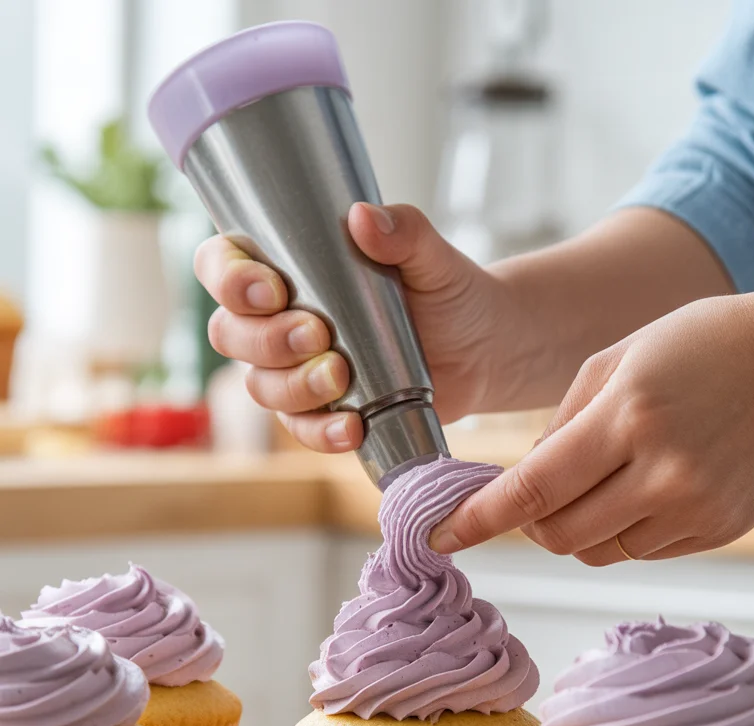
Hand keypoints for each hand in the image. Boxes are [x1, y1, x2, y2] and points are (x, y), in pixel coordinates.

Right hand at [193, 203, 531, 451]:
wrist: (483, 350)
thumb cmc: (447, 292)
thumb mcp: (431, 256)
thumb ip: (402, 232)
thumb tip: (363, 217)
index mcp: (286, 266)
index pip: (221, 266)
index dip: (229, 279)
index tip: (272, 287)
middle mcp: (278, 319)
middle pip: (231, 333)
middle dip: (265, 339)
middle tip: (317, 334)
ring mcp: (296, 370)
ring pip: (261, 386)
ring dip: (293, 386)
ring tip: (341, 377)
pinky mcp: (324, 412)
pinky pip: (301, 430)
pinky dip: (321, 433)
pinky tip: (351, 427)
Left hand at [430, 290, 753, 563]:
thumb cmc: (700, 348)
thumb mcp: (617, 360)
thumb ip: (561, 424)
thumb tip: (522, 482)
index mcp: (627, 415)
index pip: (533, 488)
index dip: (479, 519)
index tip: (440, 537)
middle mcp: (661, 470)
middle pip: (559, 535)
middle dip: (529, 525)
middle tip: (529, 500)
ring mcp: (694, 508)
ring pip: (598, 551)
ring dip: (576, 529)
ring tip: (598, 482)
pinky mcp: (717, 531)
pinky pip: (641, 552)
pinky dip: (622, 531)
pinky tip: (643, 489)